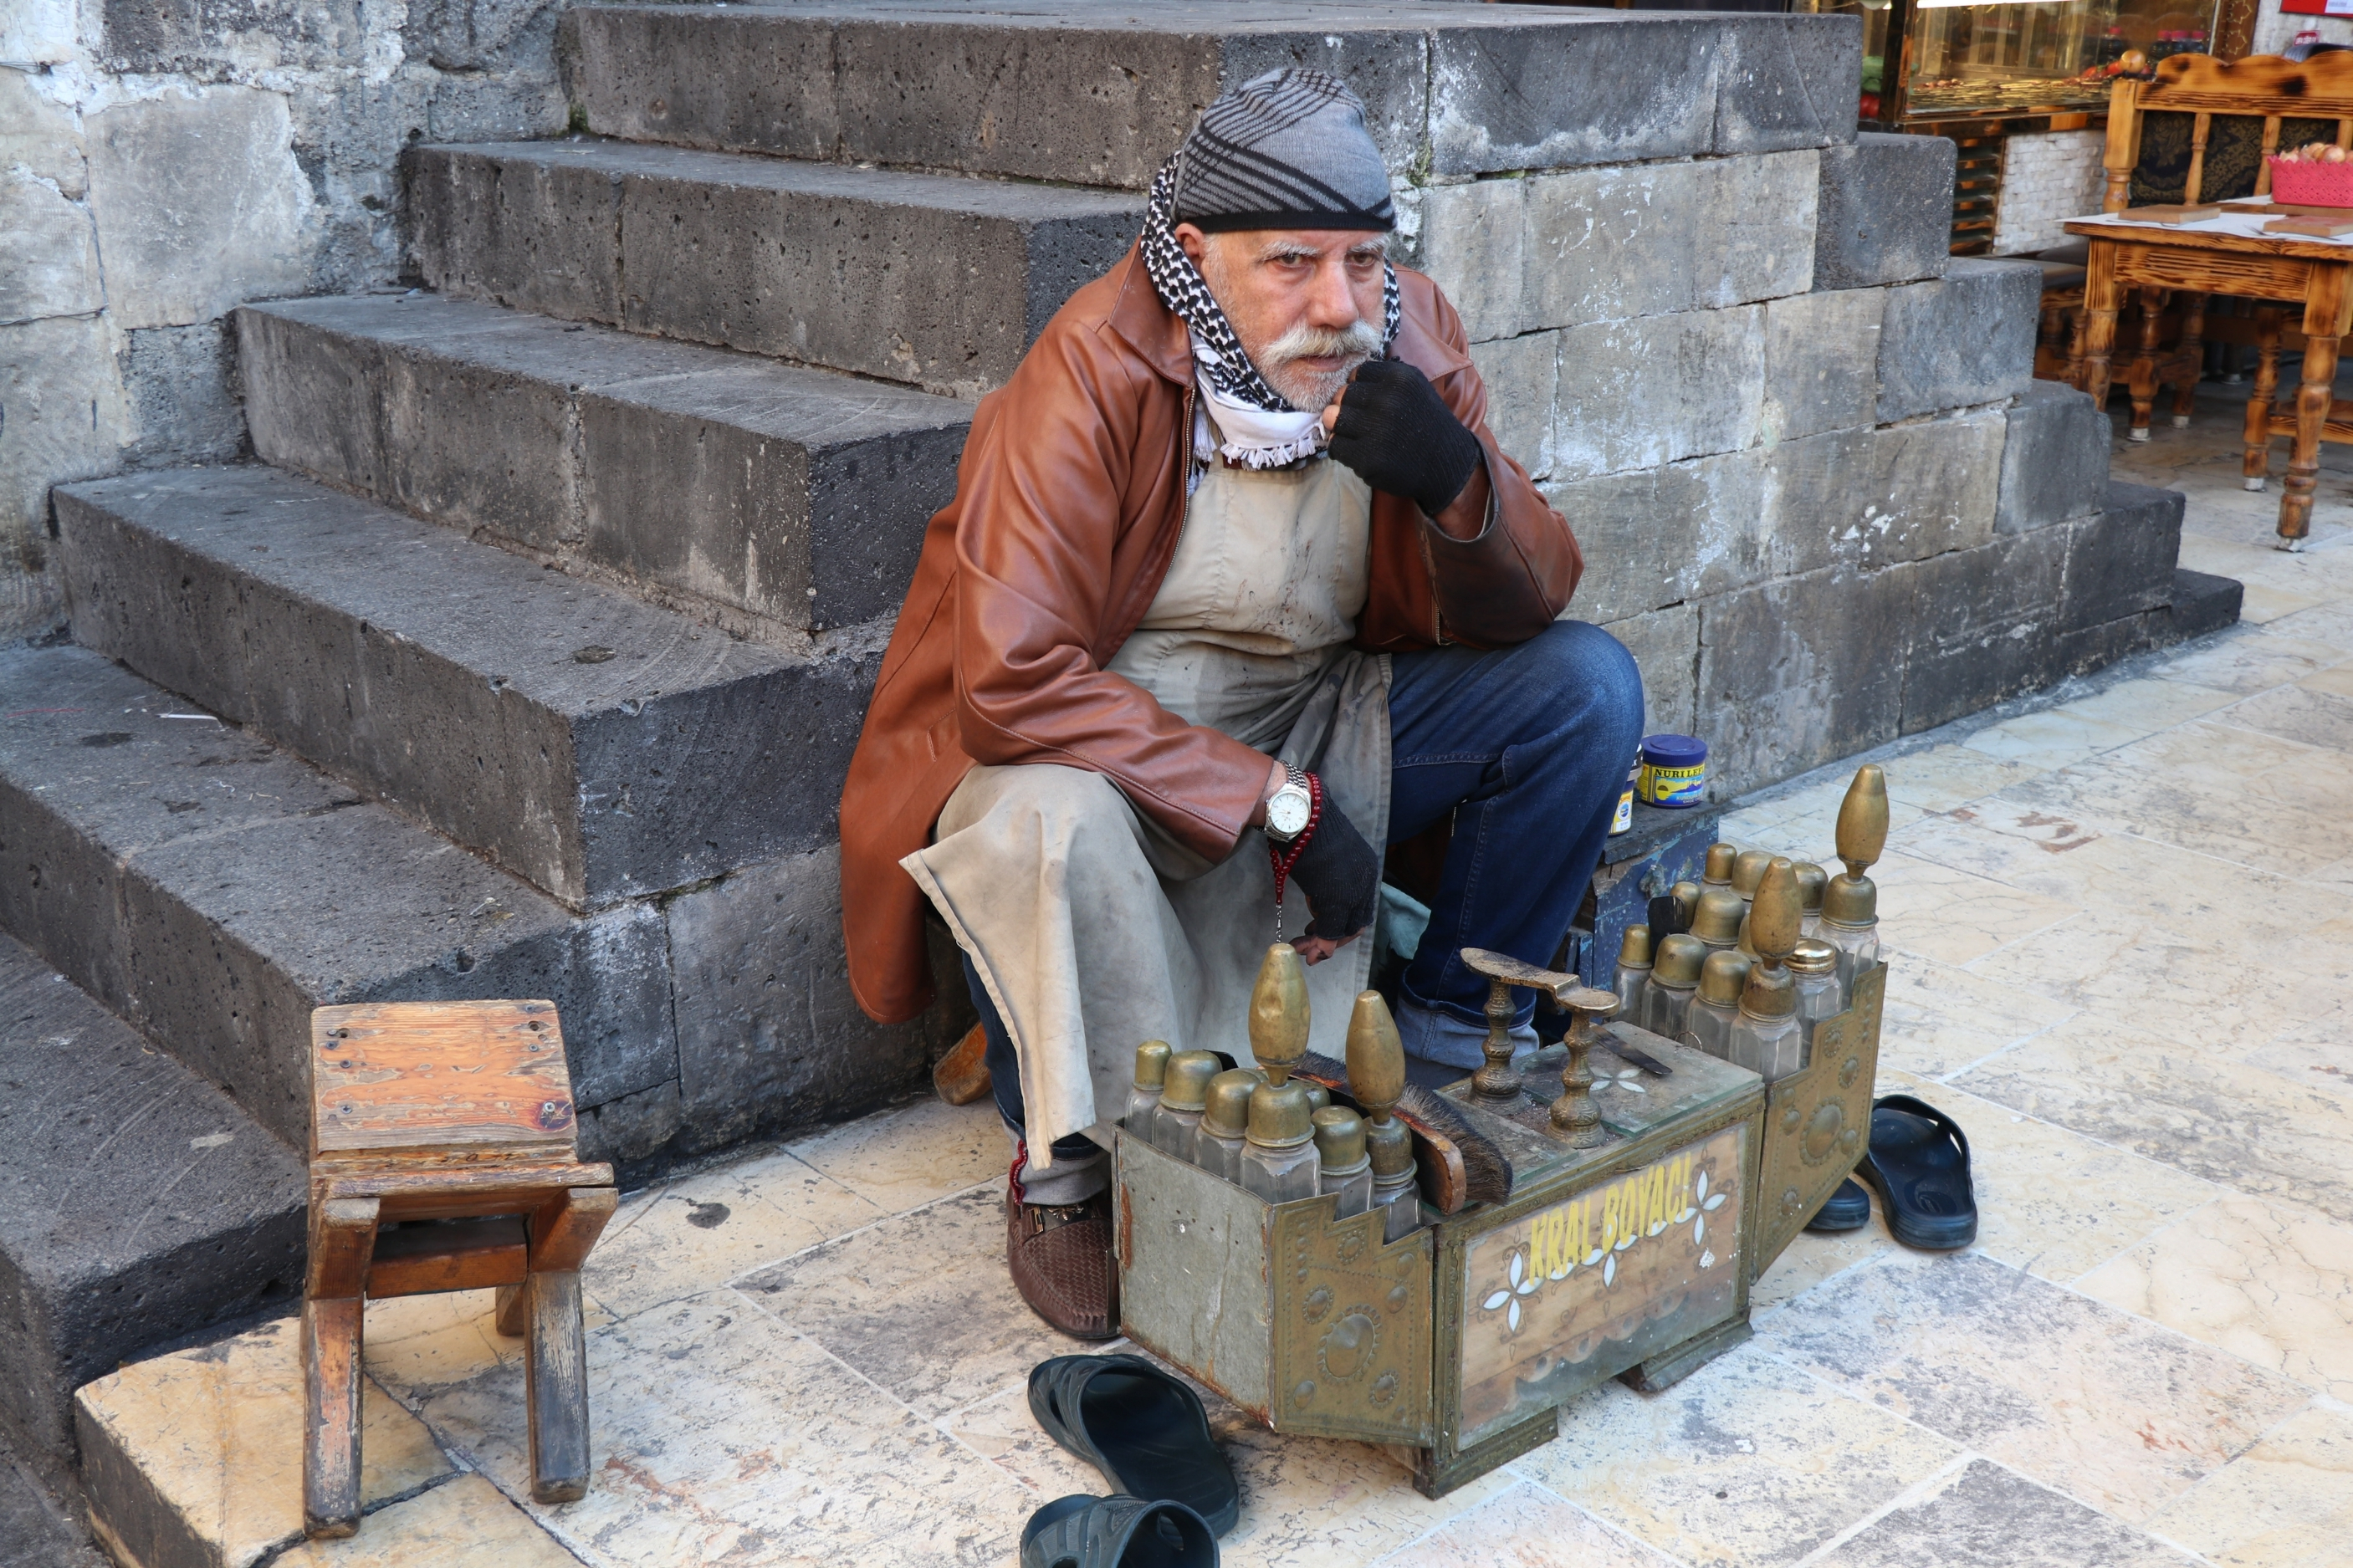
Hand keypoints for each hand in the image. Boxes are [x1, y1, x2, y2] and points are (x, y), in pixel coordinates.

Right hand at [1287, 801, 1379, 952]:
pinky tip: (1304, 939)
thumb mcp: (1320, 867)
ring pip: (1345, 927)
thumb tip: (1317, 913)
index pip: (1358, 908)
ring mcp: (1355, 886)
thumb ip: (1324, 891)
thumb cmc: (1305, 834)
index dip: (1339, 927)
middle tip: (1308, 950)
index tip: (1316, 935)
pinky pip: (1334, 925)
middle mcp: (1365, 879)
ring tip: (1301, 945)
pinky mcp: (1341, 892)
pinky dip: (1320, 938)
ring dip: (1323, 942)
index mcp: (1364, 869)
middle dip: (1330, 940)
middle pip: (1355, 922)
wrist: (1299, 814)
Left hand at [1323, 359, 1483, 517]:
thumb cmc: (1424, 423)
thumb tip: (1342, 385)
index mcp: (1399, 378)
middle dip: (1348, 408)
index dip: (1359, 388)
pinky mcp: (1368, 459)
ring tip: (1359, 436)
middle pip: (1341, 395)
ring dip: (1342, 428)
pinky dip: (1343, 450)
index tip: (1370, 402)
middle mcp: (1387, 401)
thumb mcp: (1414, 387)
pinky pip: (1335, 446)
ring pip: (1333, 419)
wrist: (1446, 463)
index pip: (1356, 373)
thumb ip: (1381, 380)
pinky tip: (1361, 452)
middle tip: (1364, 422)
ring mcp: (1377, 431)